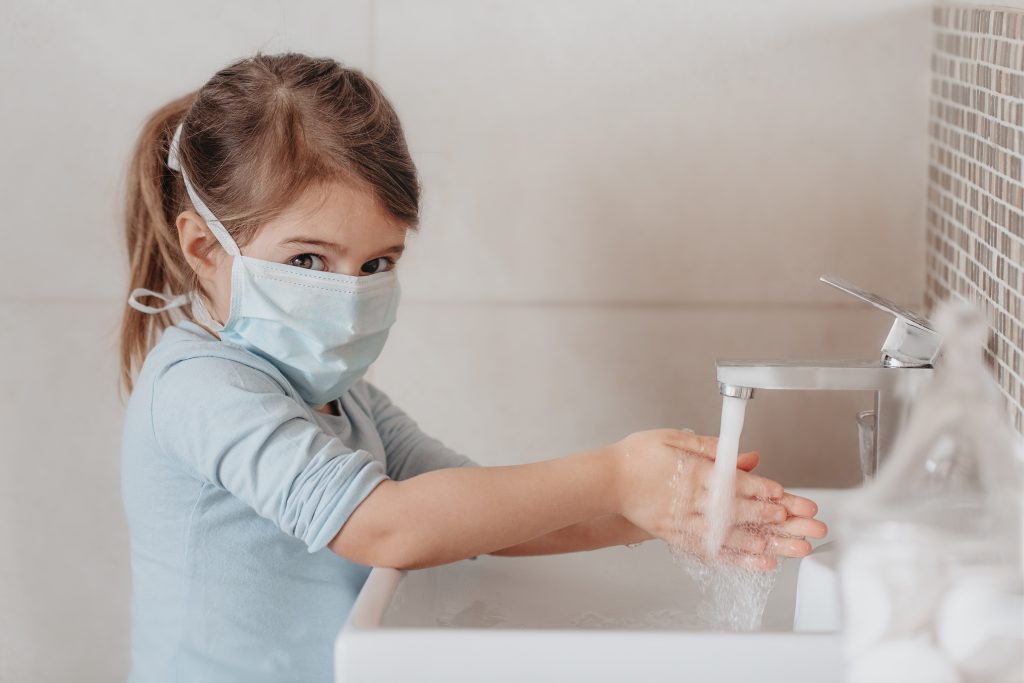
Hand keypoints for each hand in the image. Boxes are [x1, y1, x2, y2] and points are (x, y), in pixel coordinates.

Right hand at [609, 429, 826, 569]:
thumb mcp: (672, 438)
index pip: (733, 482)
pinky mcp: (674, 536)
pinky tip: (755, 562)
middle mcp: (689, 499)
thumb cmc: (635, 456)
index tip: (782, 495)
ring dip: (756, 542)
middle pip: (736, 511)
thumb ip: (706, 446)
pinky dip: (733, 558)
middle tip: (795, 523)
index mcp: (692, 472)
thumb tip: (736, 451)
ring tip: (782, 550)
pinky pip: (708, 550)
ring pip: (725, 535)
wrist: (605, 481)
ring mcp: (681, 521)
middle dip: (768, 517)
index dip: (760, 489)